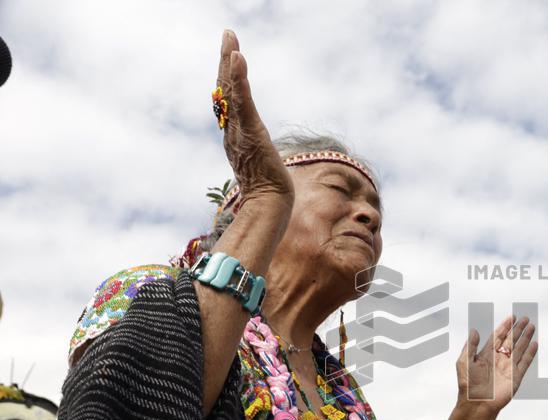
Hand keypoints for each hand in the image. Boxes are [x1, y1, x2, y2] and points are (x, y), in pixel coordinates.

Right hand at [215, 30, 292, 207]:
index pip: (229, 99)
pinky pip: (242, 101)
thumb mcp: (261, 163)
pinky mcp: (251, 131)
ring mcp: (239, 130)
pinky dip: (238, 79)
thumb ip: (257, 152)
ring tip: (230, 38)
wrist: (268, 205)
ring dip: (230, 61)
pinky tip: (237, 57)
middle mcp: (232, 129)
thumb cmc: (267, 190)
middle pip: (225, 88)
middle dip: (226, 59)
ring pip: (230, 91)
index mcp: (234, 134)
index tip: (230, 52)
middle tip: (228, 33)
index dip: (227, 75)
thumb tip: (260, 152)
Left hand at [457, 315, 537, 411]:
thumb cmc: (468, 385)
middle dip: (518, 329)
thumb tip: (474, 330)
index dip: (505, 326)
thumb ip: (470, 346)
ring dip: (525, 337)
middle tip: (525, 318)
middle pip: (511, 340)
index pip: (498, 336)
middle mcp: (498, 359)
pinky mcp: (516, 377)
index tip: (511, 317)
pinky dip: (530, 353)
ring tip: (532, 326)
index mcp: (486, 354)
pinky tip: (534, 343)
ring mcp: (508, 367)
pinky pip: (525, 362)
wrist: (477, 405)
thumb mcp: (464, 362)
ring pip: (519, 349)